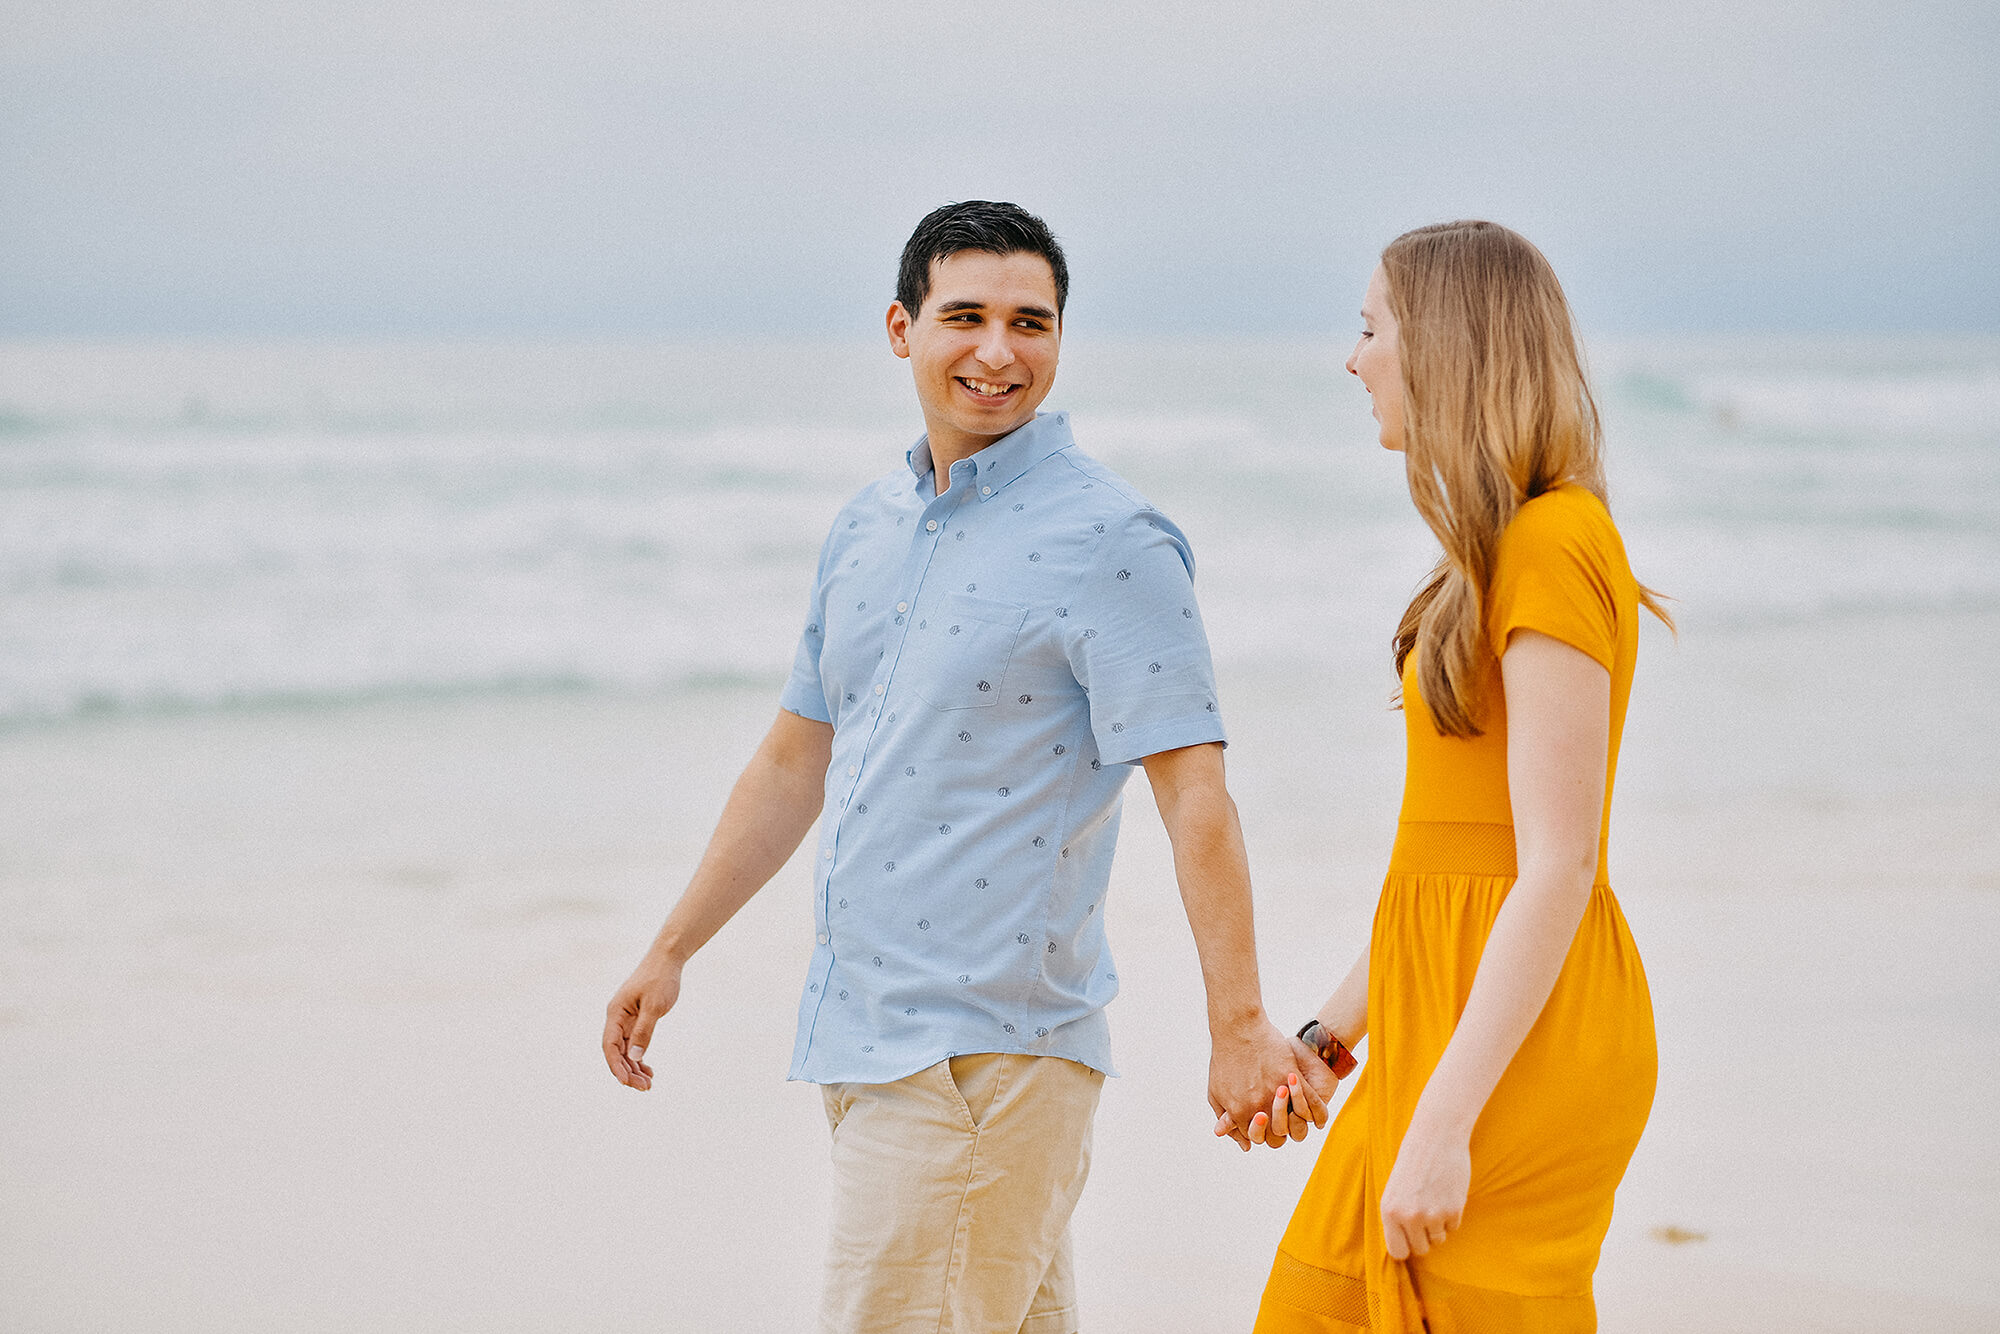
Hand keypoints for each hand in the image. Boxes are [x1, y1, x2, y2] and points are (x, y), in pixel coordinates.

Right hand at [602, 951, 683, 1089]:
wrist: (667, 960)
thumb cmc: (660, 979)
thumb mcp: (655, 1006)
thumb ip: (644, 1032)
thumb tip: (634, 1058)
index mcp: (616, 1012)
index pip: (610, 1045)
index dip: (616, 1066)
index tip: (627, 1082)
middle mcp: (617, 1017)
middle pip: (616, 1051)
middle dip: (628, 1071)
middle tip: (645, 1088)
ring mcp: (626, 1019)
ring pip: (625, 1050)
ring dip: (634, 1068)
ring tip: (648, 1084)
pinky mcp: (636, 1020)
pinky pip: (633, 1044)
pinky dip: (639, 1058)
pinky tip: (648, 1069)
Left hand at [1207, 1017, 1311, 1150]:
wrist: (1238, 1028)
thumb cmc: (1225, 1059)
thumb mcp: (1217, 1092)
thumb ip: (1227, 1119)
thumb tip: (1245, 1145)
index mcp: (1240, 1113)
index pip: (1257, 1138)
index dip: (1262, 1133)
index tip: (1265, 1123)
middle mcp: (1259, 1107)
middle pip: (1278, 1136)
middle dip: (1280, 1130)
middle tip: (1280, 1119)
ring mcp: (1277, 1093)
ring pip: (1297, 1122)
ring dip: (1297, 1118)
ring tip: (1294, 1110)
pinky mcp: (1292, 1077)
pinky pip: (1311, 1102)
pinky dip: (1316, 1110)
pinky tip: (1316, 1112)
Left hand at [1379, 1120, 1469, 1259]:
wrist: (1436, 1137)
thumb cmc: (1413, 1161)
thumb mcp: (1394, 1190)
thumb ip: (1396, 1217)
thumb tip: (1403, 1247)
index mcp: (1389, 1211)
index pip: (1397, 1252)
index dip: (1406, 1248)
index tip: (1410, 1241)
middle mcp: (1409, 1217)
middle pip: (1420, 1249)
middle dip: (1424, 1237)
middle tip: (1425, 1216)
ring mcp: (1432, 1215)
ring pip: (1439, 1240)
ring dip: (1439, 1226)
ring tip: (1434, 1200)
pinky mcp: (1453, 1210)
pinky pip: (1453, 1228)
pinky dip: (1452, 1216)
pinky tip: (1446, 1194)